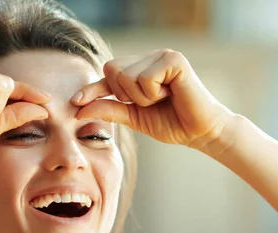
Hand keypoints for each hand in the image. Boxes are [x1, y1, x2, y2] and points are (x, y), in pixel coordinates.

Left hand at [73, 49, 232, 148]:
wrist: (200, 132)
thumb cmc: (171, 123)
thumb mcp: (134, 117)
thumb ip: (110, 109)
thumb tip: (79, 108)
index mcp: (141, 68)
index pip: (108, 74)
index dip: (93, 88)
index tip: (76, 101)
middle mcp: (150, 57)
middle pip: (112, 70)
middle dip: (124, 95)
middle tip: (148, 103)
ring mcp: (162, 55)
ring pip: (127, 76)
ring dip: (141, 97)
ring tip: (162, 99)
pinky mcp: (173, 59)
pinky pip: (144, 78)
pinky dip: (153, 93)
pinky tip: (170, 94)